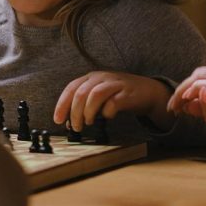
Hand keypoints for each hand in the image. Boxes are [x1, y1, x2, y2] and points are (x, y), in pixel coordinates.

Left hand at [54, 71, 174, 131]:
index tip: (58, 120)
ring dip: (88, 112)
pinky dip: (107, 112)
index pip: (71, 88)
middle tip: (76, 127)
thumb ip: (84, 107)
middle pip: (81, 93)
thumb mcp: (99, 98)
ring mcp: (115, 83)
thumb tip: (69, 123)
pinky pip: (113, 102)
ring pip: (95, 94)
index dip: (62, 105)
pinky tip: (108, 117)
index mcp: (91, 77)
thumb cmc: (119, 95)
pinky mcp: (127, 93)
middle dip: (75, 113)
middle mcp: (101, 77)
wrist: (148, 91)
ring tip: (88, 123)